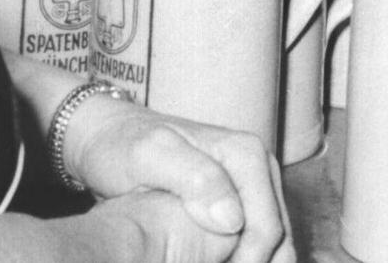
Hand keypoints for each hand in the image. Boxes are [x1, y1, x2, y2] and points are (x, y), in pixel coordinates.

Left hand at [65, 97, 294, 262]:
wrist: (109, 137)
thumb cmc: (124, 146)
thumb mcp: (150, 156)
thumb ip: (195, 178)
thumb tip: (233, 219)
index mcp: (247, 155)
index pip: (267, 228)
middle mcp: (258, 169)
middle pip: (278, 239)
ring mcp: (250, 187)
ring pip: (274, 245)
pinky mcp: (238, 204)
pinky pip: (255, 243)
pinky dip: (243, 262)